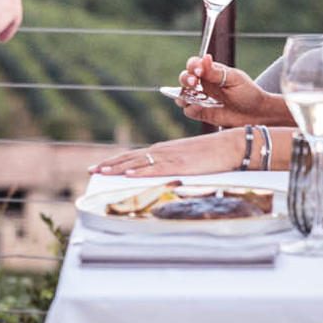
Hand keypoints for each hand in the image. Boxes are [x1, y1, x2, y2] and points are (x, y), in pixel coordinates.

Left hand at [90, 129, 245, 177]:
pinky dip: (141, 171)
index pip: (134, 156)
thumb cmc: (212, 154)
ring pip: (138, 162)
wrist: (231, 146)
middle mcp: (163, 151)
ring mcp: (171, 157)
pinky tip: (128, 174)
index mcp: (164, 150)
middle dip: (110, 164)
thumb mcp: (187, 159)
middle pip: (131, 158)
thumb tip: (160, 176)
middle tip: (92, 170)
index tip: (100, 166)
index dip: (116, 161)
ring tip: (101, 171)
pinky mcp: (180, 165)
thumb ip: (172, 166)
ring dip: (118, 167)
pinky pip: (156, 169)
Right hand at [175, 56, 282, 126]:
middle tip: (194, 83)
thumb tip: (205, 58)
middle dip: (186, 79)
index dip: (193, 66)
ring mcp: (202, 99)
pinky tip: (200, 108)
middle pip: (184, 78)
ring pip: (182, 95)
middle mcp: (203, 84)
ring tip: (193, 98)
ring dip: (183, 95)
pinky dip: (191, 109)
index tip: (199, 71)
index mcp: (211, 72)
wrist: (257, 113)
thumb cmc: (248, 93)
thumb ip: (216, 72)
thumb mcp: (234, 79)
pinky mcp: (202, 113)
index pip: (194, 64)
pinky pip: (189, 111)